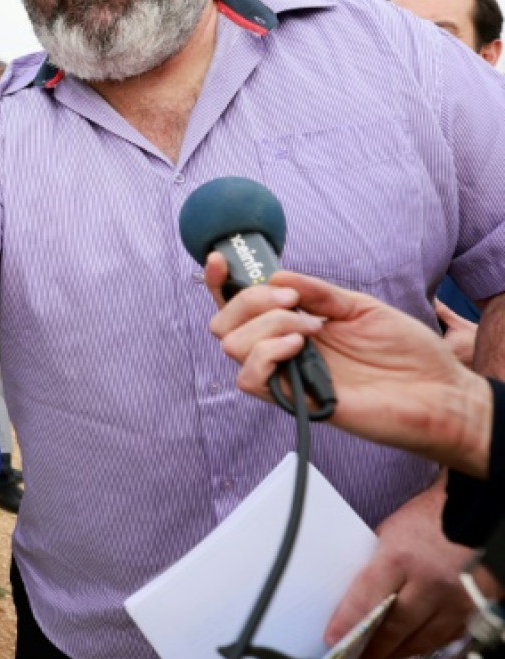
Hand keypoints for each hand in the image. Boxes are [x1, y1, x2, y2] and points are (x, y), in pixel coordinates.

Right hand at [205, 255, 491, 476]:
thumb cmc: (406, 352)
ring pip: (231, 345)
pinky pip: (249, 378)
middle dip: (249, 301)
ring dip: (267, 326)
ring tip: (312, 329)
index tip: (220, 259)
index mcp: (293, 324)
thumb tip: (276, 278)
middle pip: (223, 322)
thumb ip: (318, 292)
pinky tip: (299, 347)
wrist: (438, 393)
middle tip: (292, 302)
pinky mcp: (292, 400)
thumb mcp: (360, 307)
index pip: (240, 305)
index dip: (220, 281)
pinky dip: (266, 354)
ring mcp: (285, 374)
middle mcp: (281, 348)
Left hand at [326, 482, 474, 658]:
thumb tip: (356, 599)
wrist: (472, 509)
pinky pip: (447, 635)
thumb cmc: (427, 518)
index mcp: (402, 557)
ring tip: (378, 658)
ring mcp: (458, 597)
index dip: (348, 624)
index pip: (368, 599)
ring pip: (424, 638)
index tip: (333, 640)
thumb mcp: (388, 534)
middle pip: (396, 626)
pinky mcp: (477, 606)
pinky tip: (409, 647)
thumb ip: (374, 567)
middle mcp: (432, 581)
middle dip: (372, 648)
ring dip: (398, 651)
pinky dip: (425, 644)